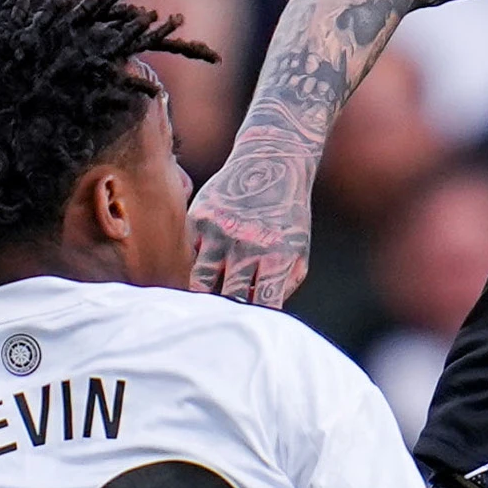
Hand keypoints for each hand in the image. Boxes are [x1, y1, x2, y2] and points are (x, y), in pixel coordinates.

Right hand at [188, 151, 316, 306]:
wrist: (272, 162)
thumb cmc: (288, 216)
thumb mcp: (299, 249)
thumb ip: (283, 284)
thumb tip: (260, 312)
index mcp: (278, 256)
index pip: (263, 303)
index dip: (254, 318)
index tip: (249, 324)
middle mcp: (247, 246)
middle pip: (229, 296)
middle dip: (226, 310)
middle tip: (223, 317)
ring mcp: (219, 232)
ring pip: (200, 281)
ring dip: (203, 293)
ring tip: (206, 298)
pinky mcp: (198, 219)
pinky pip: (188, 255)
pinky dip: (192, 266)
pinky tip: (200, 266)